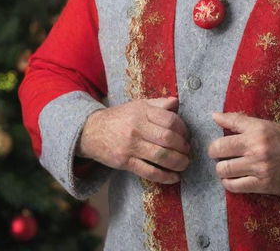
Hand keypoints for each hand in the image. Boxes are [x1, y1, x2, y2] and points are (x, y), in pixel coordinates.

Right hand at [76, 96, 190, 183]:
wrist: (91, 132)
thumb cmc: (119, 117)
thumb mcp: (137, 105)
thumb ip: (158, 104)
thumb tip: (177, 102)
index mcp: (142, 111)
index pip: (169, 120)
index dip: (183, 129)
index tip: (187, 135)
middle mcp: (137, 128)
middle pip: (167, 138)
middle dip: (182, 147)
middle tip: (188, 151)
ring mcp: (130, 146)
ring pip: (160, 156)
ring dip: (177, 162)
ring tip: (185, 164)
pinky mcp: (124, 163)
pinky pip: (148, 172)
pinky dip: (164, 176)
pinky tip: (174, 177)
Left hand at [208, 112, 279, 195]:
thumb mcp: (263, 124)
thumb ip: (238, 121)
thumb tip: (214, 116)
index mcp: (256, 130)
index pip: (227, 127)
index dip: (215, 139)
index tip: (216, 145)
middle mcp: (256, 148)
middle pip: (219, 151)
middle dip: (215, 154)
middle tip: (219, 156)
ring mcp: (259, 168)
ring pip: (224, 170)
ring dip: (221, 170)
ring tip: (226, 168)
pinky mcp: (262, 185)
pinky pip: (235, 186)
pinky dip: (229, 183)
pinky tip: (232, 179)